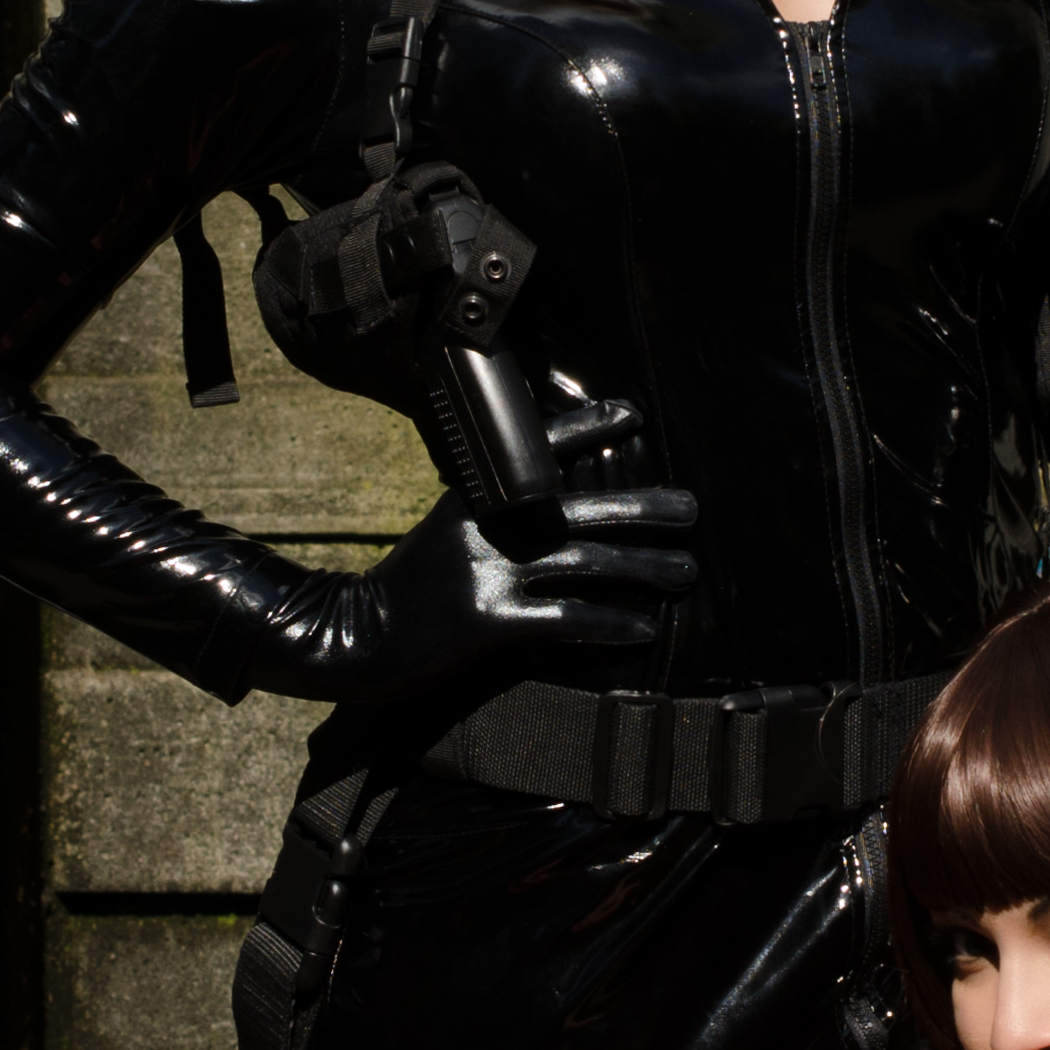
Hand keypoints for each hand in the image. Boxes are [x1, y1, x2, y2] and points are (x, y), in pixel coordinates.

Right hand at [307, 401, 698, 700]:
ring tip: (685, 573)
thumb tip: (550, 506)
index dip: (586, 427)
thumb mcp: (446, 531)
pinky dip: (608, 622)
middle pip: (581, 509)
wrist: (359, 637)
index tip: (631, 412)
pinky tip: (643, 629)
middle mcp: (488, 526)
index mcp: (478, 498)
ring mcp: (490, 571)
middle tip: (691, 510)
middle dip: (645, 509)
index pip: (539, 451)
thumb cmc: (410, 587)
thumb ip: (491, 514)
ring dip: (644, 568)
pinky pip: (564, 617)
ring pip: (585, 562)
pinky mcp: (491, 619)